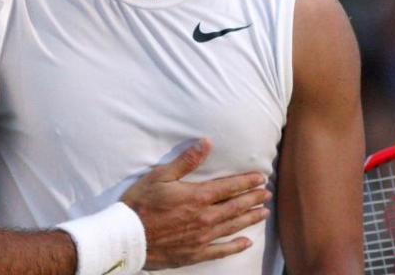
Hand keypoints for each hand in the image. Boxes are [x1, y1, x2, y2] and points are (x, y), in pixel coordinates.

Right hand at [121, 139, 271, 269]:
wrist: (128, 236)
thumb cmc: (141, 203)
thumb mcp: (160, 176)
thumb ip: (186, 161)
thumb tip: (206, 143)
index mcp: (198, 197)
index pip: (230, 187)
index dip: (247, 182)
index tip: (260, 178)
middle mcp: (205, 217)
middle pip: (236, 206)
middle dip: (253, 199)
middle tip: (266, 194)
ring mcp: (202, 237)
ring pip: (233, 226)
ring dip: (250, 218)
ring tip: (263, 213)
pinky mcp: (195, 253)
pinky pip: (221, 250)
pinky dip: (236, 246)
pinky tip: (246, 243)